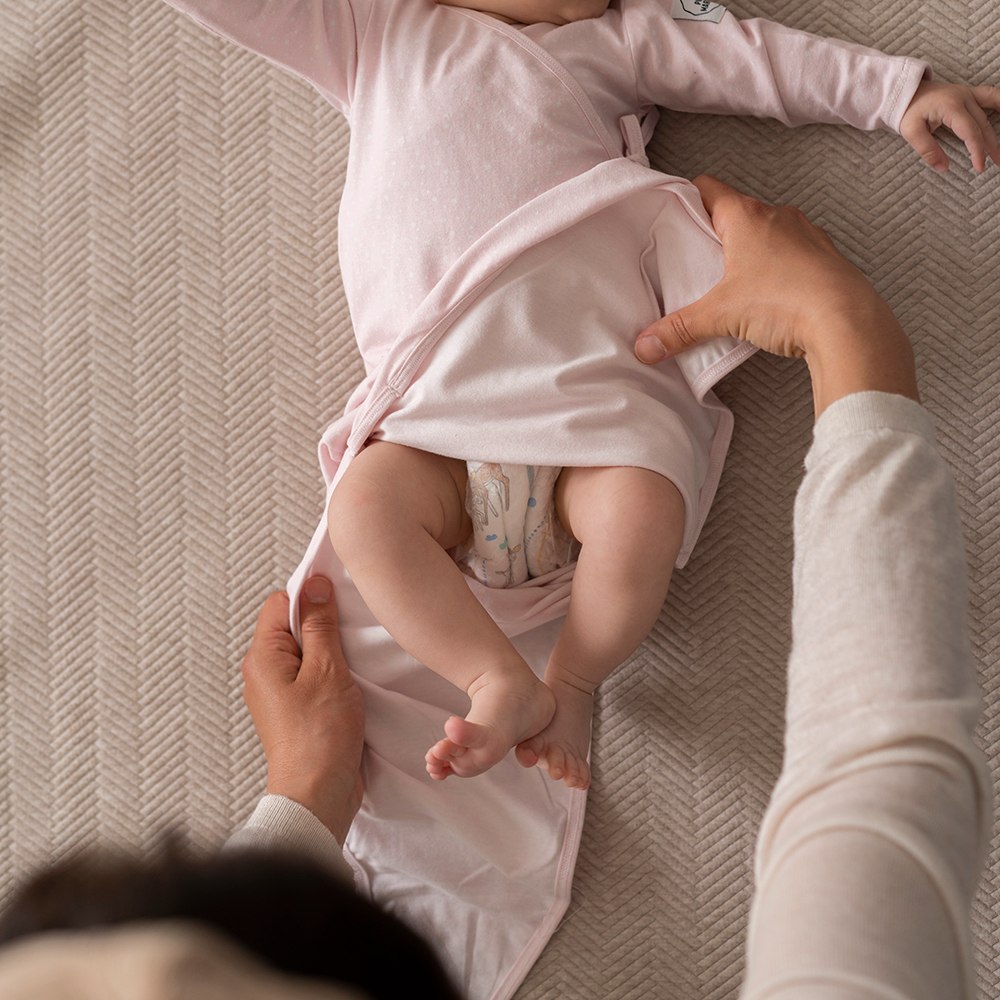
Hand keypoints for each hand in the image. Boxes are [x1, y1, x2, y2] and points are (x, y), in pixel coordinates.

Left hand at [241, 576, 364, 844]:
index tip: (341, 599)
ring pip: (306, 651)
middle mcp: (264, 671)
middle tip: (353, 632)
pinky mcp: (297, 709)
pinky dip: (332, 672)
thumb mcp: (327, 669)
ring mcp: (280, 692)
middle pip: (293, 625)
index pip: (281, 602)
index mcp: (263, 656)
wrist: (317, 793)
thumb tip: (315, 584)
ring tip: (355, 658)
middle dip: (324, 623)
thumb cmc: (320, 734)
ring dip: (332, 650)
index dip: (311, 595)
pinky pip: (312, 675)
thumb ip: (320, 624)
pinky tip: (353, 680)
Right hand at [634, 175, 918, 416]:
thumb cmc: (784, 300)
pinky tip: (769, 298)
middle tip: (695, 261)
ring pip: (768, 233)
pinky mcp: (826, 259)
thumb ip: (679, 329)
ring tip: (731, 283)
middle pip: (736, 213)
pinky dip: (778, 269)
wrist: (848, 321)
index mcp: (746, 215)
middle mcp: (778, 216)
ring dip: (750, 252)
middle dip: (715, 234)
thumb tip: (644, 347)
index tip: (672, 217)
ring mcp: (807, 235)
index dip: (686, 199)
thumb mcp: (720, 315)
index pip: (707, 188)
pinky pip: (793, 255)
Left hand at [899, 79, 999, 173]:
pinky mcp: (969, 93)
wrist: (906, 90)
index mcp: (950, 107)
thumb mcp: (911, 132)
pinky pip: (991, 95)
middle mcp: (964, 97)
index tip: (980, 167)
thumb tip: (943, 168)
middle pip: (983, 124)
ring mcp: (968, 93)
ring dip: (998, 131)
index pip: (970, 132)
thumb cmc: (908, 110)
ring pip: (990, 112)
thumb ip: (927, 150)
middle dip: (991, 146)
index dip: (977, 151)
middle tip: (998, 164)